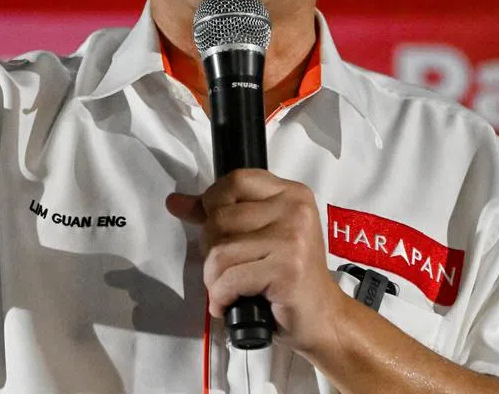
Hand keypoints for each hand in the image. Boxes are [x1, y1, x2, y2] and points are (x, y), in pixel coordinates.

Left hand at [166, 169, 346, 354]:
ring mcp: (292, 238)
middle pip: (219, 218)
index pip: (234, 181)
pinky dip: (221, 297)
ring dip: (214, 280)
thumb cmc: (288, 278)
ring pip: (219, 251)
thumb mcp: (259, 236)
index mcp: (290, 193)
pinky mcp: (287, 269)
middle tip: (227, 271)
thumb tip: (175, 202)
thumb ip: (219, 214)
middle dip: (211, 251)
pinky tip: (232, 303)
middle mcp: (295, 209)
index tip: (211, 227)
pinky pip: (229, 278)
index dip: (212, 204)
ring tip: (229, 290)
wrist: (323, 318)